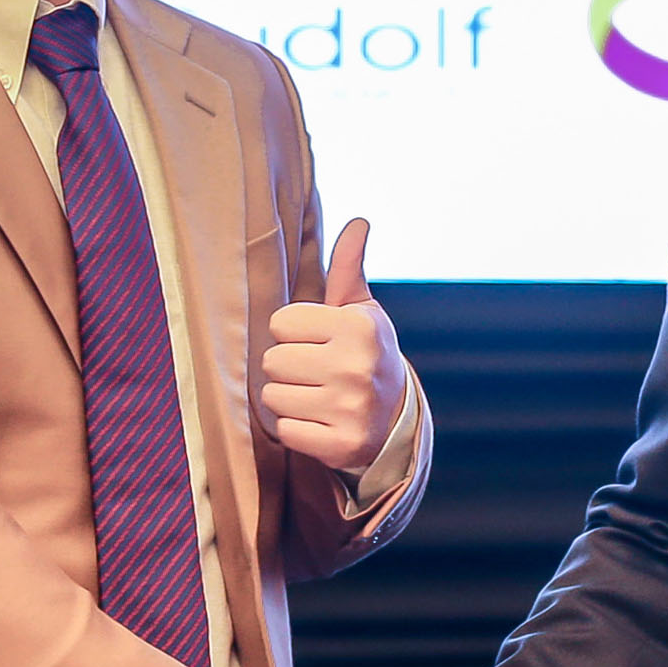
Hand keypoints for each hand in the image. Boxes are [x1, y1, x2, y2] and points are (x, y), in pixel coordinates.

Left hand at [259, 217, 403, 476]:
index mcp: (358, 327)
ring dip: (289, 399)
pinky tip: (320, 423)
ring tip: (317, 397)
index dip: (294, 333)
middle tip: (317, 373)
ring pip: (273, 396)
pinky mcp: (342, 445)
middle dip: (289, 366)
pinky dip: (297, 429)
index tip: (319, 342)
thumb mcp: (361, 310)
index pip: (280, 323)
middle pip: (272, 360)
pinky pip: (285, 431)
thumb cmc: (364, 353)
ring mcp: (350, 409)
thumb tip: (359, 221)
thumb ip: (349, 267)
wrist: (395, 419)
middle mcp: (356, 367)